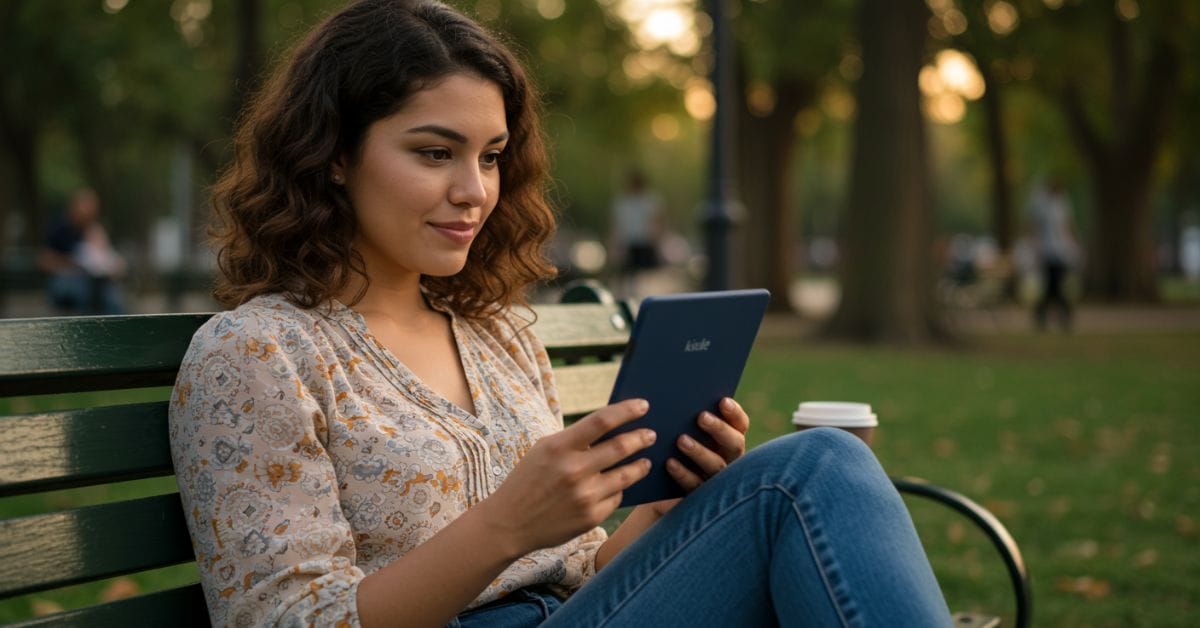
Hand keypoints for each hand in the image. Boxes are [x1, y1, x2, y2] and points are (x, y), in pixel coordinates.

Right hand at [477, 398, 655, 556]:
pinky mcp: (591, 517)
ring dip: (641, 465)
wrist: (509, 524)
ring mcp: (584, 496)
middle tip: (651, 434)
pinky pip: (616, 497)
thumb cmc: (529, 480)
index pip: (602, 420)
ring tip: (646, 461)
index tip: (644, 405)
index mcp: (559, 447)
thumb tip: (615, 428)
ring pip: (626, 475)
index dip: (627, 410)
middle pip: (621, 447)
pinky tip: (620, 485)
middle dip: (642, 437)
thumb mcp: (545, 450)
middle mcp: (573, 470)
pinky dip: (619, 489)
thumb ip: (576, 440)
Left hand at [648, 397, 749, 515]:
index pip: (740, 424)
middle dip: (719, 429)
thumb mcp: (678, 428)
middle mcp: (728, 459)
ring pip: (716, 467)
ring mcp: (715, 480)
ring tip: (681, 439)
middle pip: (734, 444)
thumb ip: (684, 412)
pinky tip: (669, 462)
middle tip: (701, 417)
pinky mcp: (698, 497)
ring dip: (700, 452)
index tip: (722, 400)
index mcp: (728, 438)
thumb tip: (673, 385)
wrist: (655, 485)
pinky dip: (683, 473)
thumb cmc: (669, 446)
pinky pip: (694, 486)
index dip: (734, 413)